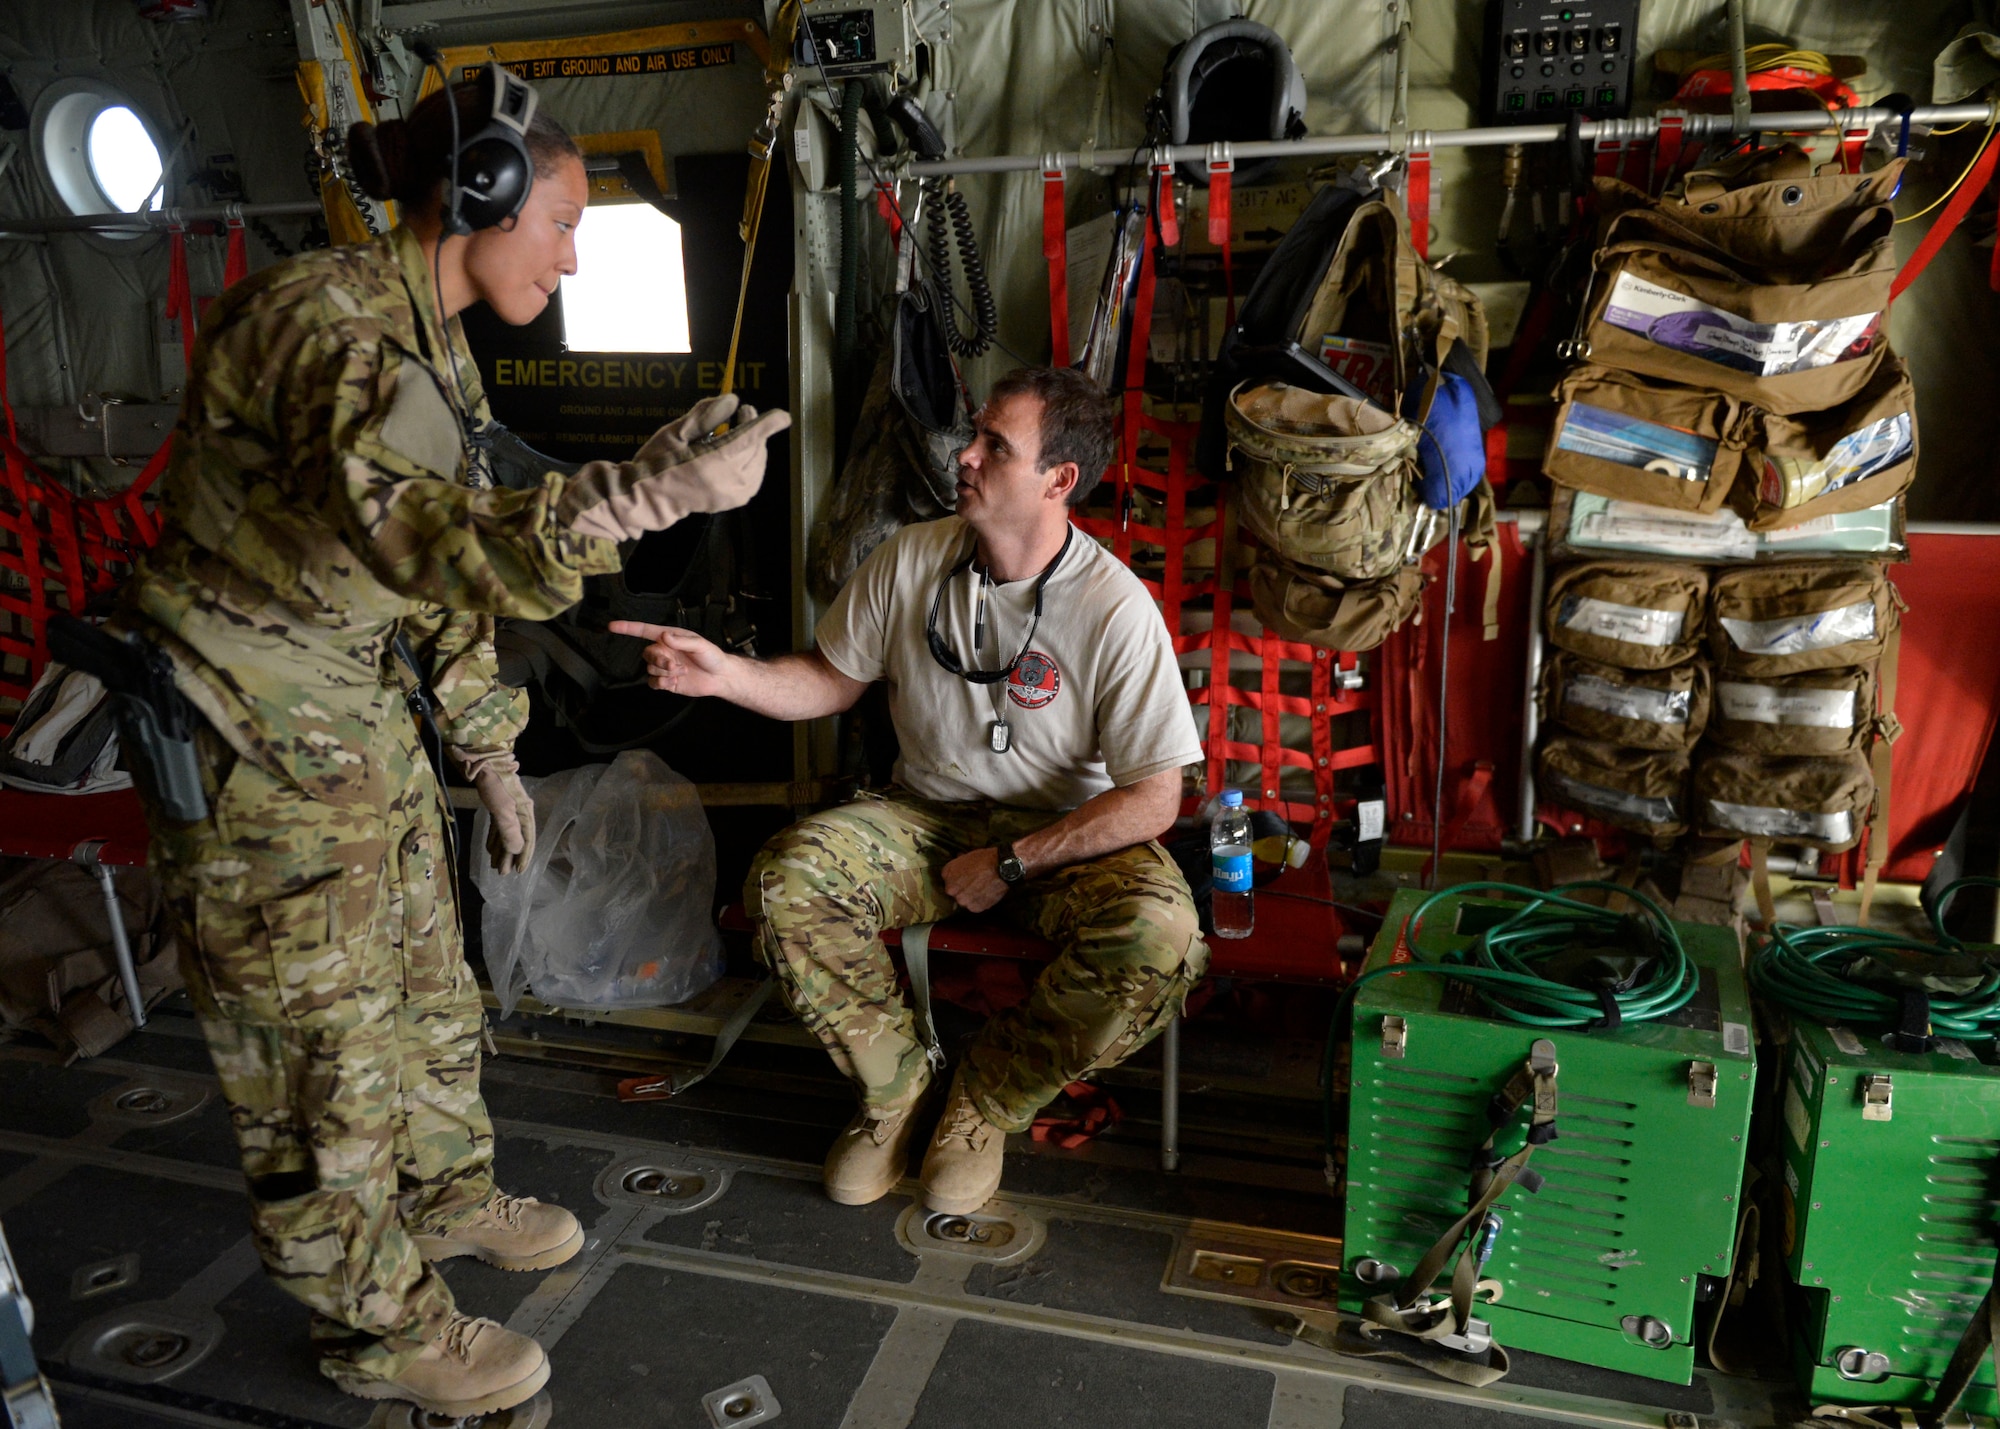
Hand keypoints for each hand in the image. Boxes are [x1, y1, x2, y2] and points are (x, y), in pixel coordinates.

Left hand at [449, 747, 535, 875]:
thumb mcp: (501, 807)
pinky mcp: (494, 803)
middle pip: (515, 837)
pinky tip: (489, 848)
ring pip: (505, 833)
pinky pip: (496, 825)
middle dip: (509, 856)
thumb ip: (509, 829)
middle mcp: (517, 810)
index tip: (518, 871)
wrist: (478, 756)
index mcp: (523, 810)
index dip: (523, 855)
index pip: (526, 838)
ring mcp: (506, 806)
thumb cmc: (492, 781)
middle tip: (502, 873)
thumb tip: (517, 849)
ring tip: (496, 865)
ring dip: (501, 849)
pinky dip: (493, 838)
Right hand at [560, 393, 790, 541]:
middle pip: (755, 449)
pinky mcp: (731, 502)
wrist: (647, 498)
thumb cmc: (656, 460)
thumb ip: (705, 415)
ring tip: (741, 429)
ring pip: (758, 464)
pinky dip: (753, 462)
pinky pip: (754, 479)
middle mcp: (727, 481)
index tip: (783, 415)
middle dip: (755, 427)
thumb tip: (733, 400)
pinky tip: (742, 452)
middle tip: (745, 410)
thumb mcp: (675, 432)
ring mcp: (731, 495)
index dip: (768, 424)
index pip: (749, 438)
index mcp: (712, 463)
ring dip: (755, 444)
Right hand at [609, 621, 732, 697]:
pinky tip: (675, 682)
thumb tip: (663, 636)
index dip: (628, 628)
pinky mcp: (666, 681)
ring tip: (682, 672)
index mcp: (670, 638)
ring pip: (650, 669)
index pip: (645, 631)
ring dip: (664, 672)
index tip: (612, 626)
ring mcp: (664, 667)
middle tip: (674, 665)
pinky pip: (653, 682)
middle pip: (647, 654)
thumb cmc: (712, 657)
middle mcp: (665, 651)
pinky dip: (661, 683)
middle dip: (659, 661)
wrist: (720, 678)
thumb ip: (681, 641)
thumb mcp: (700, 645)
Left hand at [942, 847, 1009, 913]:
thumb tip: (959, 862)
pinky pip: (974, 906)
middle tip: (974, 883)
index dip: (957, 877)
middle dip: (962, 888)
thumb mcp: (967, 856)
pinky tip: (986, 893)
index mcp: (947, 874)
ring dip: (970, 896)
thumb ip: (959, 864)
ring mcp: (962, 900)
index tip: (964, 876)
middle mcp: (951, 889)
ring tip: (981, 889)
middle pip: (954, 892)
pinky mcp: (974, 908)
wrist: (1002, 868)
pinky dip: (979, 902)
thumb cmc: (985, 859)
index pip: (947, 879)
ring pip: (964, 900)